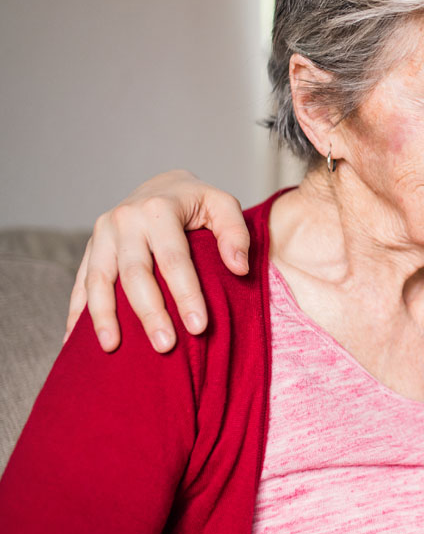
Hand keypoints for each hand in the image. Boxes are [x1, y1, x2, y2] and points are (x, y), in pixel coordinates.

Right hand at [65, 170, 249, 351]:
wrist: (161, 186)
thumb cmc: (198, 202)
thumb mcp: (223, 205)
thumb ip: (236, 234)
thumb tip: (238, 268)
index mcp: (159, 210)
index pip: (174, 259)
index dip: (186, 294)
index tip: (199, 327)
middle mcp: (125, 220)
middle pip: (135, 274)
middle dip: (150, 313)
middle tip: (166, 346)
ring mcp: (102, 234)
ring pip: (99, 279)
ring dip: (104, 316)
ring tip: (112, 348)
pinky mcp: (91, 248)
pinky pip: (81, 282)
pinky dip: (78, 310)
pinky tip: (75, 338)